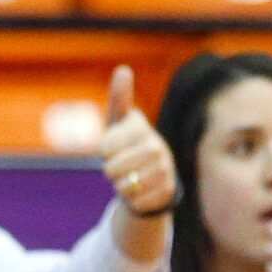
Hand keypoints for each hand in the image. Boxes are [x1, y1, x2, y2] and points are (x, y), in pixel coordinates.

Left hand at [98, 66, 178, 216]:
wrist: (149, 174)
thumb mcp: (118, 121)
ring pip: (125, 187)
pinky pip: (136, 202)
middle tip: (120, 165)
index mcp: (140, 127)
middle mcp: (156, 146)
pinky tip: (141, 190)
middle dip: (110, 171)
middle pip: (112, 169)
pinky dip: (133, 201)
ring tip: (130, 177)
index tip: (112, 145)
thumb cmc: (126, 143)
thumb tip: (123, 69)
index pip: (105, 146)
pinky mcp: (168, 191)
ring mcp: (164, 169)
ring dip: (121, 186)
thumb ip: (120, 96)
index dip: (103, 150)